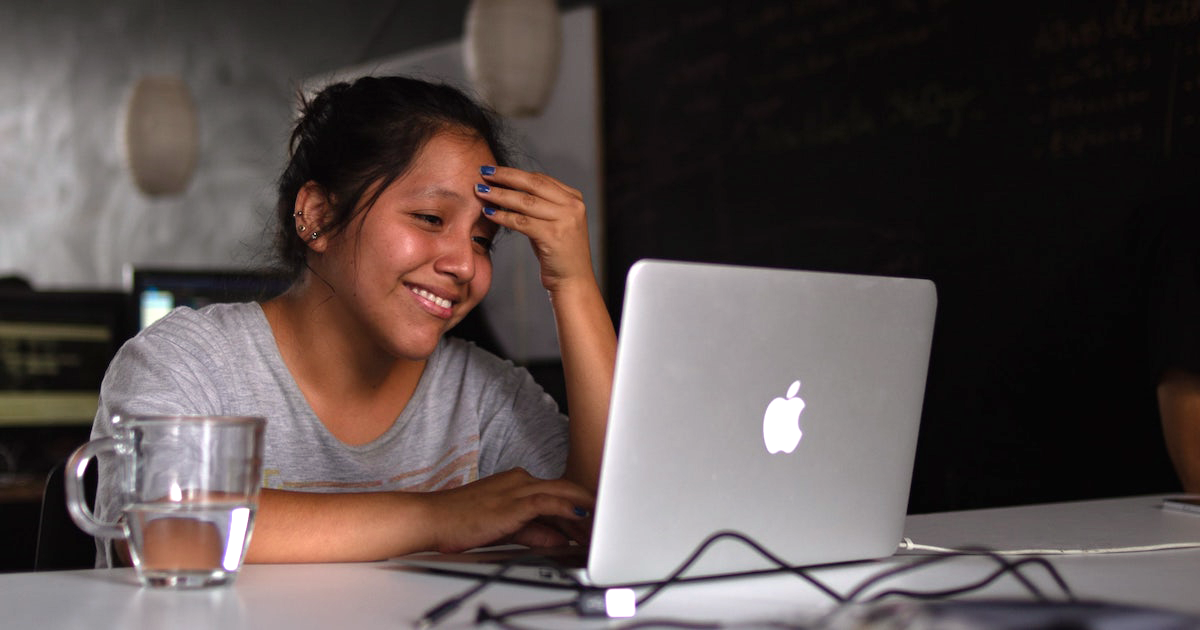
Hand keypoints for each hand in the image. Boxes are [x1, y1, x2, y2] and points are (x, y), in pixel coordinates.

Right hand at [421, 468, 593, 552]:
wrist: (433, 519)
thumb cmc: (462, 522)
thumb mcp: (506, 528)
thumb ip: (534, 531)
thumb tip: (559, 538)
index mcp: (518, 483)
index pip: (558, 492)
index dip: (580, 506)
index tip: (595, 521)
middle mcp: (520, 481)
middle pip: (566, 488)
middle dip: (588, 506)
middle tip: (606, 522)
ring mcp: (516, 489)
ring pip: (561, 492)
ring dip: (584, 509)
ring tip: (601, 522)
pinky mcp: (512, 502)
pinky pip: (546, 501)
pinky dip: (566, 507)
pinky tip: (581, 515)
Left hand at [475, 166, 594, 292]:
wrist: (573, 281)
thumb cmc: (558, 252)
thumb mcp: (553, 223)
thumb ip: (540, 205)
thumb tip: (508, 188)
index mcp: (574, 198)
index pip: (540, 179)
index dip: (515, 173)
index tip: (494, 172)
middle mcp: (573, 206)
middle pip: (532, 184)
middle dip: (505, 177)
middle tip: (484, 173)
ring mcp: (565, 220)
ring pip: (525, 201)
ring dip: (499, 195)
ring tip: (481, 191)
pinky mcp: (554, 236)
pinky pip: (521, 221)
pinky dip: (502, 216)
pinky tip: (488, 212)